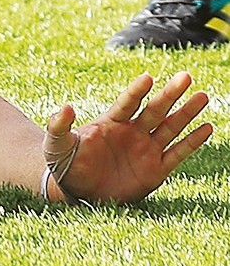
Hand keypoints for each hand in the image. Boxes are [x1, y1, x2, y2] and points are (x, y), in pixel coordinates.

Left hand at [46, 71, 210, 203]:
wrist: (78, 189)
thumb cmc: (66, 162)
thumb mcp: (57, 144)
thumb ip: (60, 125)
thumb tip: (65, 107)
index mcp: (110, 122)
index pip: (127, 103)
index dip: (137, 91)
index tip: (148, 77)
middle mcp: (132, 132)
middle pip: (155, 110)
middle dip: (170, 94)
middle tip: (187, 76)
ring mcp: (145, 149)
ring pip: (170, 127)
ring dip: (186, 113)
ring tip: (203, 96)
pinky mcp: (156, 170)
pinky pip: (177, 154)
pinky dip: (192, 142)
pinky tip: (207, 128)